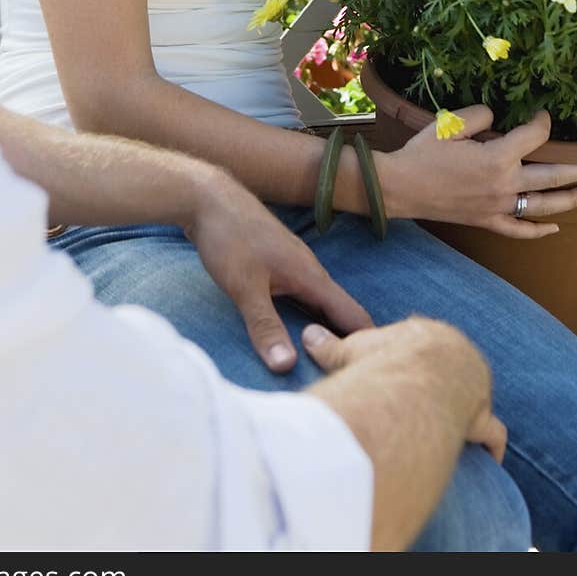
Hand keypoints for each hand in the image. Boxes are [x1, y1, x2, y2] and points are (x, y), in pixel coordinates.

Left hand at [184, 171, 372, 372]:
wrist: (207, 197)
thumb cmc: (229, 237)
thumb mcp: (245, 287)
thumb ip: (266, 327)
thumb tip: (286, 367)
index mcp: (312, 276)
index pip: (353, 315)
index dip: (364, 344)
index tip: (369, 373)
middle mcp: (310, 272)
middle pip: (339, 313)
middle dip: (347, 343)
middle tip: (350, 377)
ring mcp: (293, 267)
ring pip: (319, 306)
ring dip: (324, 331)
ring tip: (326, 363)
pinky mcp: (277, 267)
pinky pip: (302, 298)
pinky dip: (305, 319)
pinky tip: (296, 333)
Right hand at [302, 316, 505, 463]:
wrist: (415, 384)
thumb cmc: (382, 364)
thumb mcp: (352, 351)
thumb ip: (331, 345)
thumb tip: (308, 333)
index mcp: (427, 335)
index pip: (423, 344)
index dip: (413, 357)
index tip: (404, 368)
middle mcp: (457, 357)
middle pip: (454, 368)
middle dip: (445, 381)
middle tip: (430, 398)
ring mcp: (474, 388)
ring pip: (477, 397)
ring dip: (470, 409)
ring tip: (458, 425)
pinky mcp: (481, 419)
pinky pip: (491, 434)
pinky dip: (488, 445)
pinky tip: (486, 459)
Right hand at [376, 106, 576, 238]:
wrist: (398, 187)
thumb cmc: (421, 153)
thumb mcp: (449, 124)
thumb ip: (480, 117)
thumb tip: (497, 120)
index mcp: (498, 157)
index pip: (535, 137)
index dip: (543, 123)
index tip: (544, 115)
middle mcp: (505, 185)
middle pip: (554, 175)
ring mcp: (498, 207)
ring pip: (545, 205)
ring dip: (573, 198)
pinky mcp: (487, 221)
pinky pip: (519, 229)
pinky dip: (539, 229)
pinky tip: (554, 227)